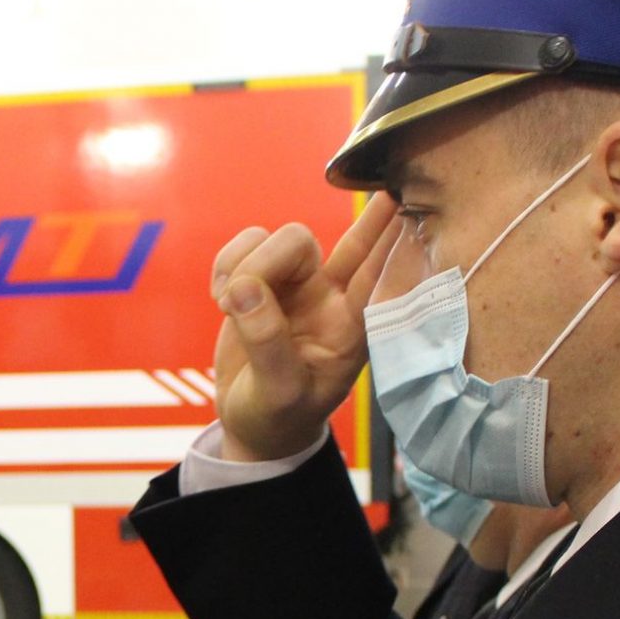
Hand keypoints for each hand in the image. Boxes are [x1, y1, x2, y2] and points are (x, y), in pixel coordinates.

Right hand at [209, 195, 401, 461]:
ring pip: (269, 239)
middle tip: (239, 296)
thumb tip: (243, 287)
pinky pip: (244, 244)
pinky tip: (223, 298)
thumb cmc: (279, 416)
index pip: (376, 269)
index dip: (385, 231)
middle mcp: (329, 296)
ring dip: (240, 268)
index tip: (395, 193)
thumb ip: (267, 341)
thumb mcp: (279, 391)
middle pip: (302, 242)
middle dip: (267, 260)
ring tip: (229, 308)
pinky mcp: (263, 280)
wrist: (252, 425)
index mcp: (350, 325)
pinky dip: (225, 265)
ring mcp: (295, 285)